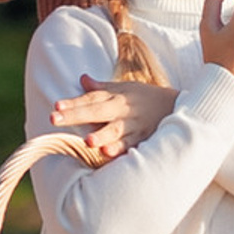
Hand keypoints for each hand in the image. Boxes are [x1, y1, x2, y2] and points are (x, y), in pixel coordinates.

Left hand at [49, 73, 176, 161]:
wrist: (179, 107)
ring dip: (100, 136)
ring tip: (86, 141)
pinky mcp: (143, 140)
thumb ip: (101, 88)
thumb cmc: (145, 98)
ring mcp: (133, 126)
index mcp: (115, 97)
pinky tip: (107, 154)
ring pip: (115, 131)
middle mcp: (122, 111)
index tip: (56, 106)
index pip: (90, 98)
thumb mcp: (124, 89)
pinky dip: (120, 150)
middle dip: (76, 115)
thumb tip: (82, 79)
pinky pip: (130, 147)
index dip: (73, 103)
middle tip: (54, 118)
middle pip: (96, 112)